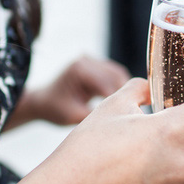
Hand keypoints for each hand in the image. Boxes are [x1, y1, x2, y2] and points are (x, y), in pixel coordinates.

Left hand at [15, 55, 129, 126]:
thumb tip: (121, 123)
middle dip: (128, 94)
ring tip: (135, 109)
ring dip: (127, 90)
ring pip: (119, 74)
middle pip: (117, 76)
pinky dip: (121, 87)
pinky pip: (115, 75)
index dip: (123, 100)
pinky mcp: (96, 64)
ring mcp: (92, 60)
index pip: (108, 84)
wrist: (44, 101)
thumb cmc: (54, 109)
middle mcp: (87, 60)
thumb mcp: (74, 116)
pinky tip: (127, 102)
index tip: (135, 116)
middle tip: (140, 114)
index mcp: (79, 69)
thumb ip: (97, 116)